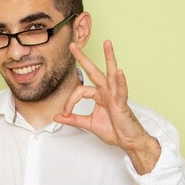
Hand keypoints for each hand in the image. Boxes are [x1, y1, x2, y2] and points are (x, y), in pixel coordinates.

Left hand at [54, 40, 159, 172]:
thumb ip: (73, 119)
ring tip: (107, 44)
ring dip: (109, 58)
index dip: (69, 102)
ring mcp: (115, 95)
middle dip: (83, 58)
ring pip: (110, 73)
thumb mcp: (88, 124)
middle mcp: (106, 91)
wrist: (128, 140)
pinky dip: (120, 81)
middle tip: (73, 45)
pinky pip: (121, 90)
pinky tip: (119, 71)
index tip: (65, 113)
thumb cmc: (113, 130)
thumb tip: (57, 116)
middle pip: (94, 71)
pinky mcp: (122, 103)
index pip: (79, 91)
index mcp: (99, 95)